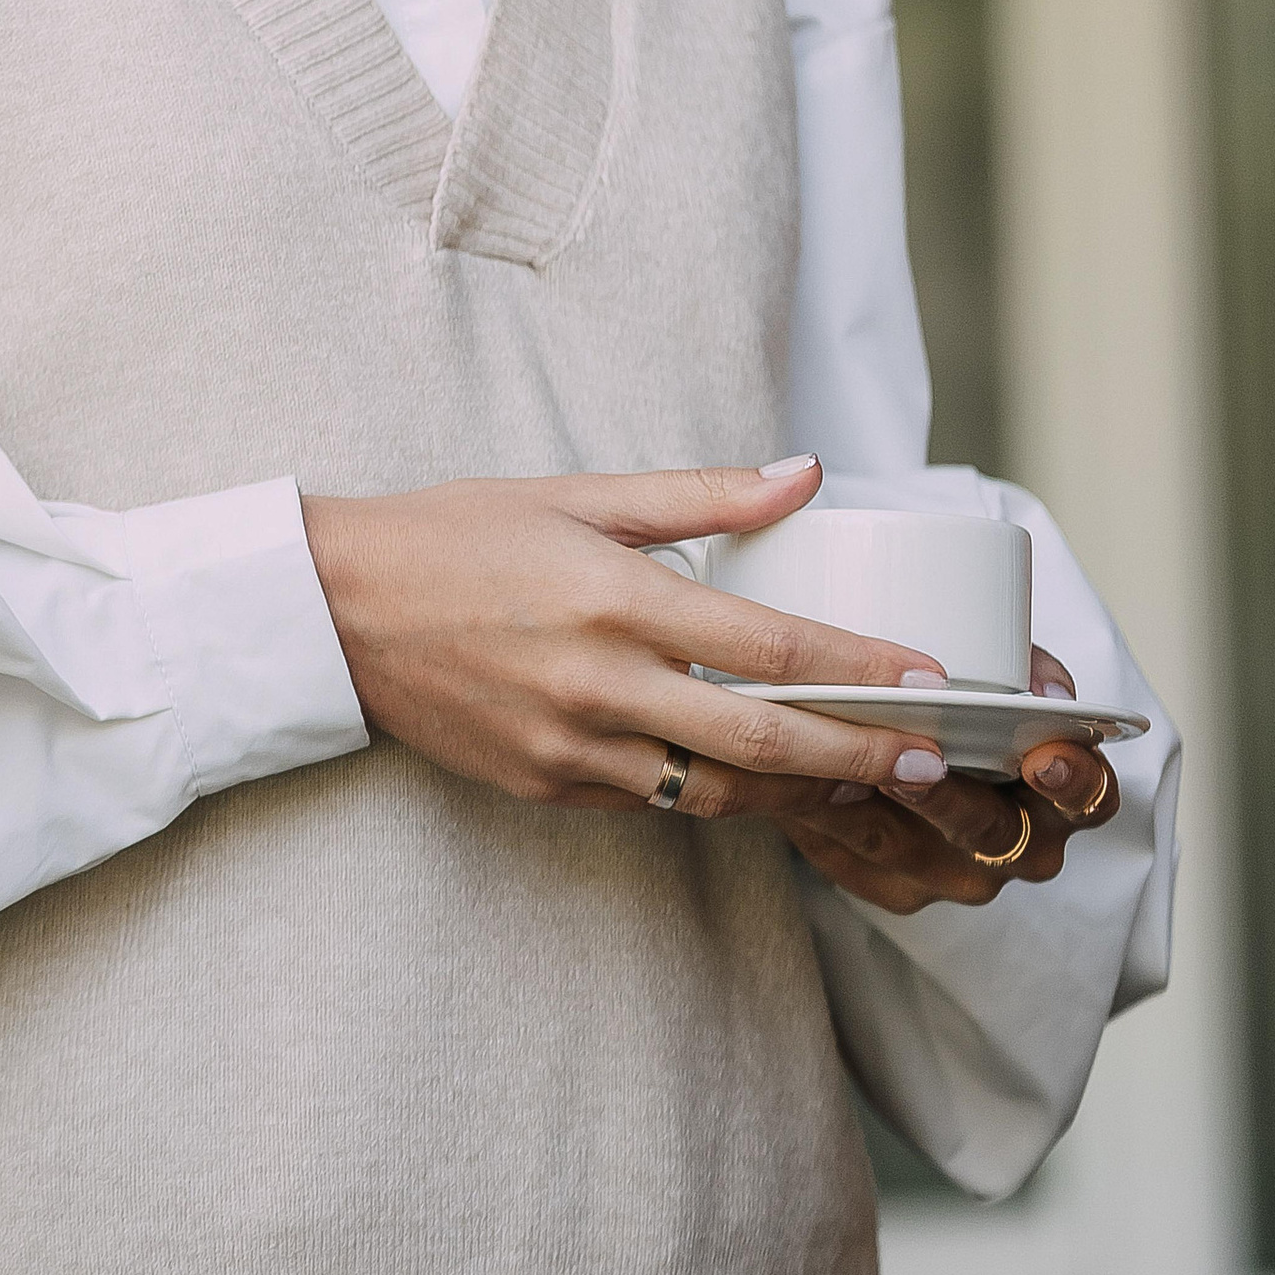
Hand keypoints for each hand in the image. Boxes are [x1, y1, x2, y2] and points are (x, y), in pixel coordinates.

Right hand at [301, 455, 965, 812]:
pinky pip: (655, 800)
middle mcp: (599, 682)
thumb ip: (701, 494)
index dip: (862, 668)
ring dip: (800, 793)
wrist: (336, 612)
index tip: (931, 681)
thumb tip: (804, 473)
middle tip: (938, 764)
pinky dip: (717, 793)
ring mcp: (571, 749)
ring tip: (867, 784)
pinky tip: (763, 780)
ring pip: (716, 791)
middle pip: (762, 740)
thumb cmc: (456, 534)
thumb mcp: (576, 493)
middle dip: (862, 757)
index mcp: (614, 597)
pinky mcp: (547, 787)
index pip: (768, 645)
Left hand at [759, 648, 1120, 910]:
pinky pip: (847, 857)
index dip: (1075, 780)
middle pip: (994, 836)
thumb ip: (1021, 661)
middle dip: (954, 800)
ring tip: (841, 766)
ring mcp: (947, 872)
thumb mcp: (1000, 663)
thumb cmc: (962, 693)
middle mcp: (1012, 846)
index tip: (1045, 752)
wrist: (894, 730)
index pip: (1090, 799)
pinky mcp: (885, 883)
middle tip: (920, 761)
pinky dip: (815, 817)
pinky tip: (786, 781)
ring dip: (872, 808)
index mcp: (1058, 793)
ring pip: (908, 849)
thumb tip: (1040, 687)